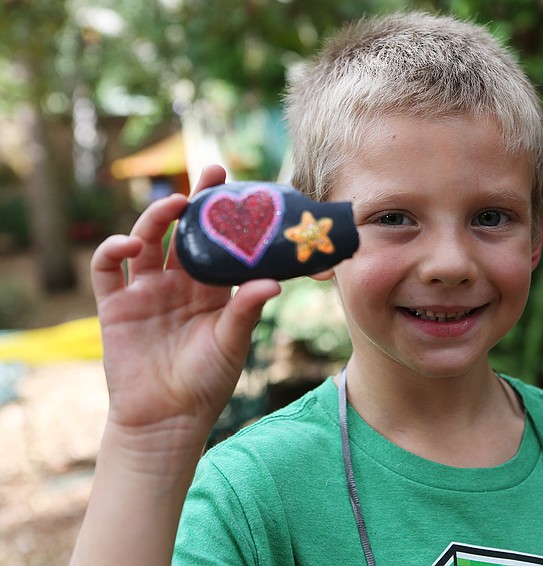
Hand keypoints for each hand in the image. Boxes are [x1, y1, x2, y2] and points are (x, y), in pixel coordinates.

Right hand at [90, 165, 280, 443]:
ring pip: (145, 241)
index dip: (226, 216)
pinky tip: (130, 244)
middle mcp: (177, 283)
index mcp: (210, 289)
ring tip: (175, 205)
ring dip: (156, 218)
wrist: (167, 420)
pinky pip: (107, 270)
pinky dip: (113, 251)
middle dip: (196, 201)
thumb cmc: (206, 382)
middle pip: (182, 232)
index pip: (218, 243)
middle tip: (212, 173)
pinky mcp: (115, 306)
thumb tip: (274, 281)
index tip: (243, 188)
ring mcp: (145, 292)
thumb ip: (246, 310)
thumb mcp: (232, 343)